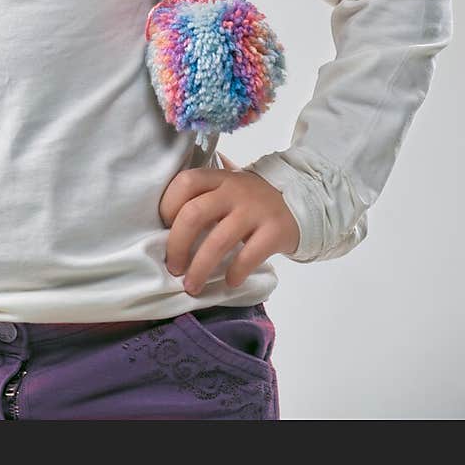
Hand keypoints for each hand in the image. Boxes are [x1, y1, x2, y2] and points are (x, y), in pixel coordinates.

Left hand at [159, 151, 300, 295]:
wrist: (300, 199)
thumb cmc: (250, 198)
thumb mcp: (227, 185)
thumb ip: (202, 192)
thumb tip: (164, 218)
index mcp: (218, 178)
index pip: (185, 182)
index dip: (168, 205)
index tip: (164, 229)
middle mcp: (234, 190)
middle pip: (194, 214)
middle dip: (177, 245)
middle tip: (173, 267)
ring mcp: (255, 210)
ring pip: (219, 240)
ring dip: (200, 268)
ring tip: (192, 286)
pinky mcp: (275, 230)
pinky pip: (249, 255)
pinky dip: (235, 272)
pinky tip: (229, 282)